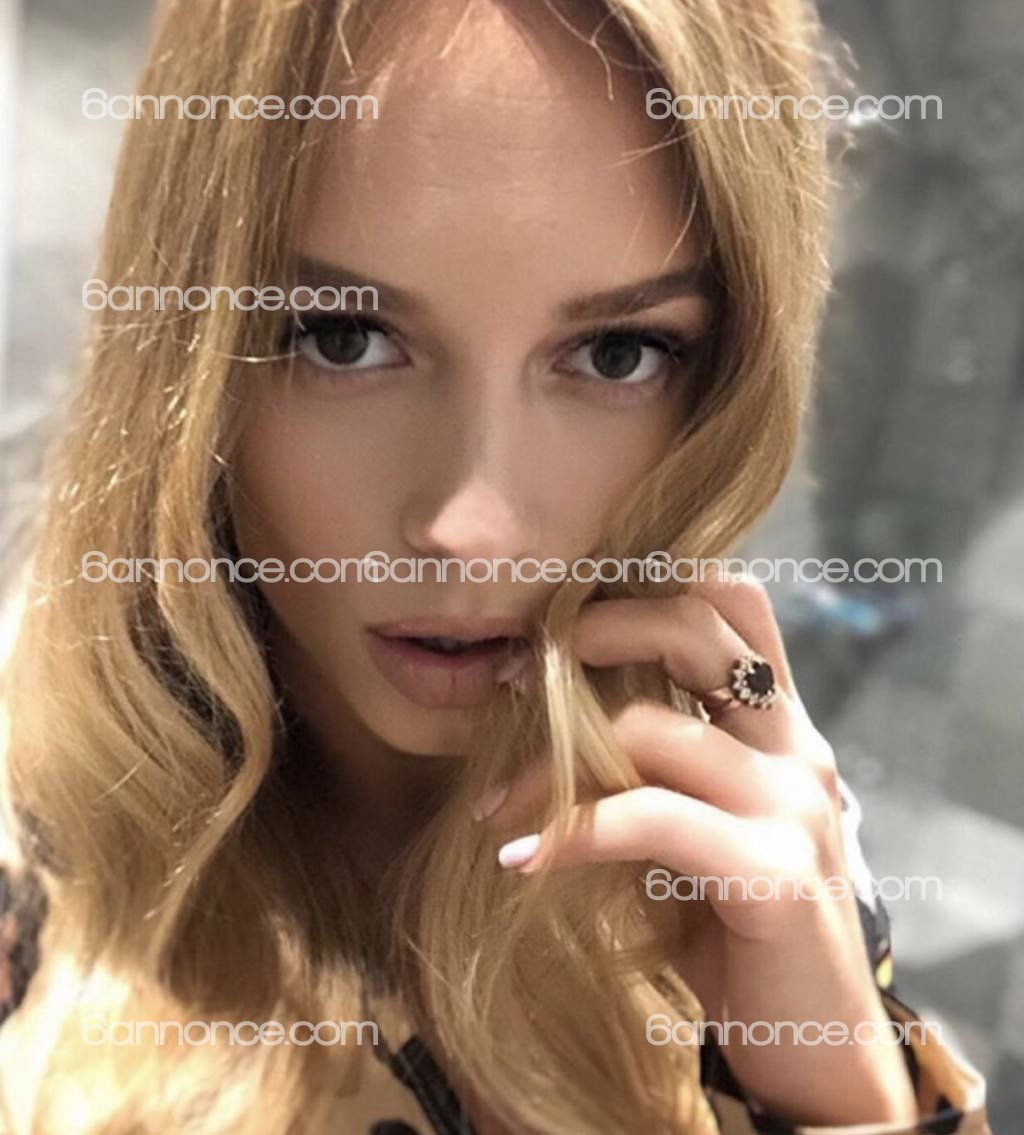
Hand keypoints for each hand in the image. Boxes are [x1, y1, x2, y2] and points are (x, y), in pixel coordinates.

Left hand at [476, 573, 917, 1125]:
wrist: (812, 1044)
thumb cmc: (736, 926)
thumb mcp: (699, 824)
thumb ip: (658, 764)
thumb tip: (552, 718)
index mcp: (781, 724)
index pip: (732, 601)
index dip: (647, 589)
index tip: (561, 624)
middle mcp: (797, 746)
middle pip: (697, 626)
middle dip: (596, 631)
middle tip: (518, 674)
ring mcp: (793, 803)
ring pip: (652, 727)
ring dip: (550, 762)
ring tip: (493, 803)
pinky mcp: (775, 870)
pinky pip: (650, 818)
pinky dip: (571, 833)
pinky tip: (520, 860)